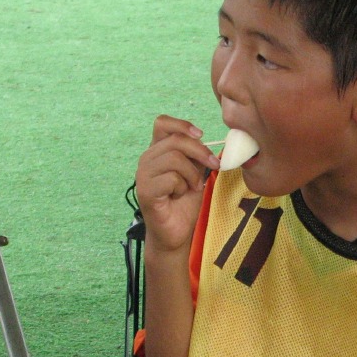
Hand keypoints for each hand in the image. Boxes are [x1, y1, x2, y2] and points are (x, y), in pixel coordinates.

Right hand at [135, 116, 220, 254]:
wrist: (176, 233)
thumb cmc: (184, 203)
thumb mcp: (195, 172)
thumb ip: (196, 155)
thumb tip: (206, 140)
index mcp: (157, 151)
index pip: (162, 123)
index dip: (182, 124)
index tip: (200, 135)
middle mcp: (147, 159)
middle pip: (175, 140)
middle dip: (200, 152)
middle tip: (213, 166)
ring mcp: (143, 174)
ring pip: (174, 158)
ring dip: (192, 173)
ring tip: (193, 187)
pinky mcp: (145, 190)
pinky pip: (171, 178)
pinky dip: (182, 187)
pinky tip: (179, 196)